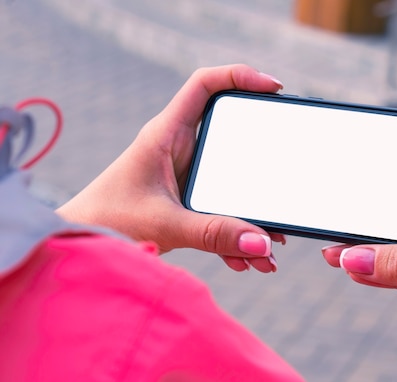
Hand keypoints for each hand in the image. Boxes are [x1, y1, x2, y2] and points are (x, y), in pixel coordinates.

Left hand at [56, 64, 284, 272]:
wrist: (83, 243)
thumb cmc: (108, 222)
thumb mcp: (166, 225)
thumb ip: (215, 235)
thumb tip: (263, 244)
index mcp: (167, 134)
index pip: (204, 85)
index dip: (241, 76)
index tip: (275, 89)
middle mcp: (179, 148)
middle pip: (231, 134)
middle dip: (263, 158)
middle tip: (285, 178)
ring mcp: (186, 174)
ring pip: (232, 180)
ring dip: (253, 212)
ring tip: (273, 245)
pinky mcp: (188, 201)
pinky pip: (222, 210)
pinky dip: (236, 235)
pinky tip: (247, 261)